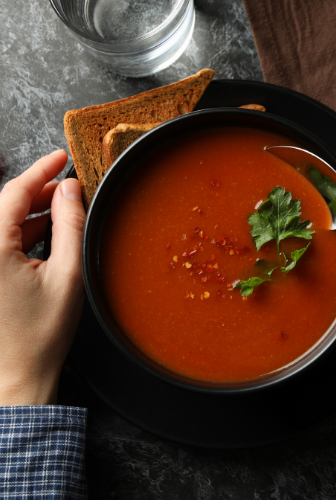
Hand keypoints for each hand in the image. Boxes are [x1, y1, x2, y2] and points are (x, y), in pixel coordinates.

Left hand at [0, 150, 85, 404]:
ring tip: (63, 210)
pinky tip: (45, 235)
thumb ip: (69, 225)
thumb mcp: (68, 274)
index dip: (41, 170)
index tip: (61, 156)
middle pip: (5, 205)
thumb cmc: (40, 334)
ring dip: (31, 213)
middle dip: (38, 191)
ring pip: (1, 222)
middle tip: (69, 186)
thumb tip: (70, 191)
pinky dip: (21, 233)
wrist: (15, 377)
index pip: (14, 192)